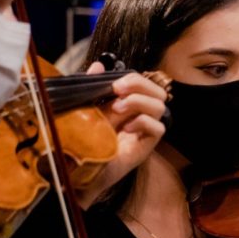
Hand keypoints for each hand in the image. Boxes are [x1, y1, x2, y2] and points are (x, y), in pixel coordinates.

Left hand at [78, 62, 167, 207]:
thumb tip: (99, 66)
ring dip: (140, 102)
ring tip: (118, 109)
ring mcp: (144, 131)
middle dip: (140, 85)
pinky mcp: (145, 146)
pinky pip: (159, 128)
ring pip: (161, 106)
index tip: (113, 83)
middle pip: (158, 91)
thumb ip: (93, 87)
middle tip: (118, 90)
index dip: (134, 78)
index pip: (144, 83)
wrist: (76, 171)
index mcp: (127, 104)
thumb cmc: (79, 141)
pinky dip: (144, 122)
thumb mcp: (84, 109)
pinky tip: (126, 128)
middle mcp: (139, 115)